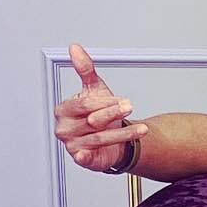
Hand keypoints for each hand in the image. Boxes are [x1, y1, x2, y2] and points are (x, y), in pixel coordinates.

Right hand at [54, 42, 146, 171]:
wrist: (109, 137)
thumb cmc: (99, 112)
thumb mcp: (94, 89)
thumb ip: (85, 69)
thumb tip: (75, 47)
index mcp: (65, 109)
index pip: (85, 104)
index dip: (105, 102)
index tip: (124, 100)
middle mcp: (65, 128)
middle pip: (92, 120)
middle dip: (113, 114)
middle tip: (129, 107)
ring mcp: (72, 144)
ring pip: (99, 138)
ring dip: (122, 134)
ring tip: (142, 130)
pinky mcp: (82, 158)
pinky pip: (83, 158)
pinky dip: (85, 158)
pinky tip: (89, 155)